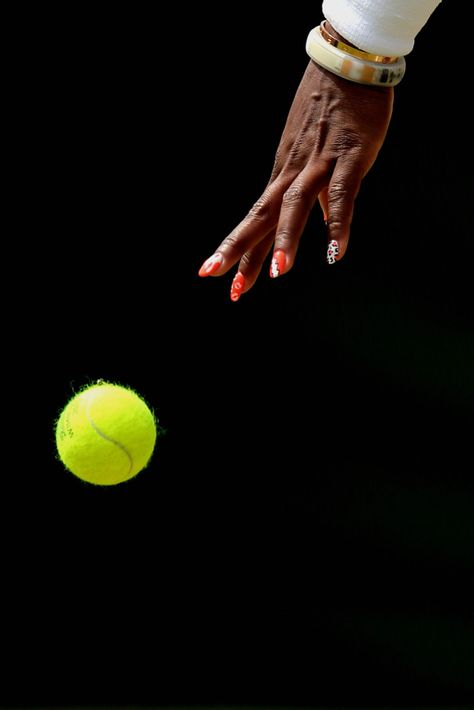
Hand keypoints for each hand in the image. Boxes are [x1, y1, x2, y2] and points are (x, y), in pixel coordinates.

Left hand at [198, 58, 393, 300]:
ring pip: (295, 205)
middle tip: (226, 285)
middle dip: (241, 251)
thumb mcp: (313, 157)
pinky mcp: (348, 158)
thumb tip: (325, 220)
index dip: (237, 249)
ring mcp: (317, 165)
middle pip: (260, 216)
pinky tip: (335, 254)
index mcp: (281, 175)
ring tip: (276, 274)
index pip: (254, 219)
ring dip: (284, 238)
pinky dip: (339, 225)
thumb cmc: (330, 112)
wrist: (347, 64)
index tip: (215, 276)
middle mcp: (291, 173)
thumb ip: (318, 194)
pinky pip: (341, 195)